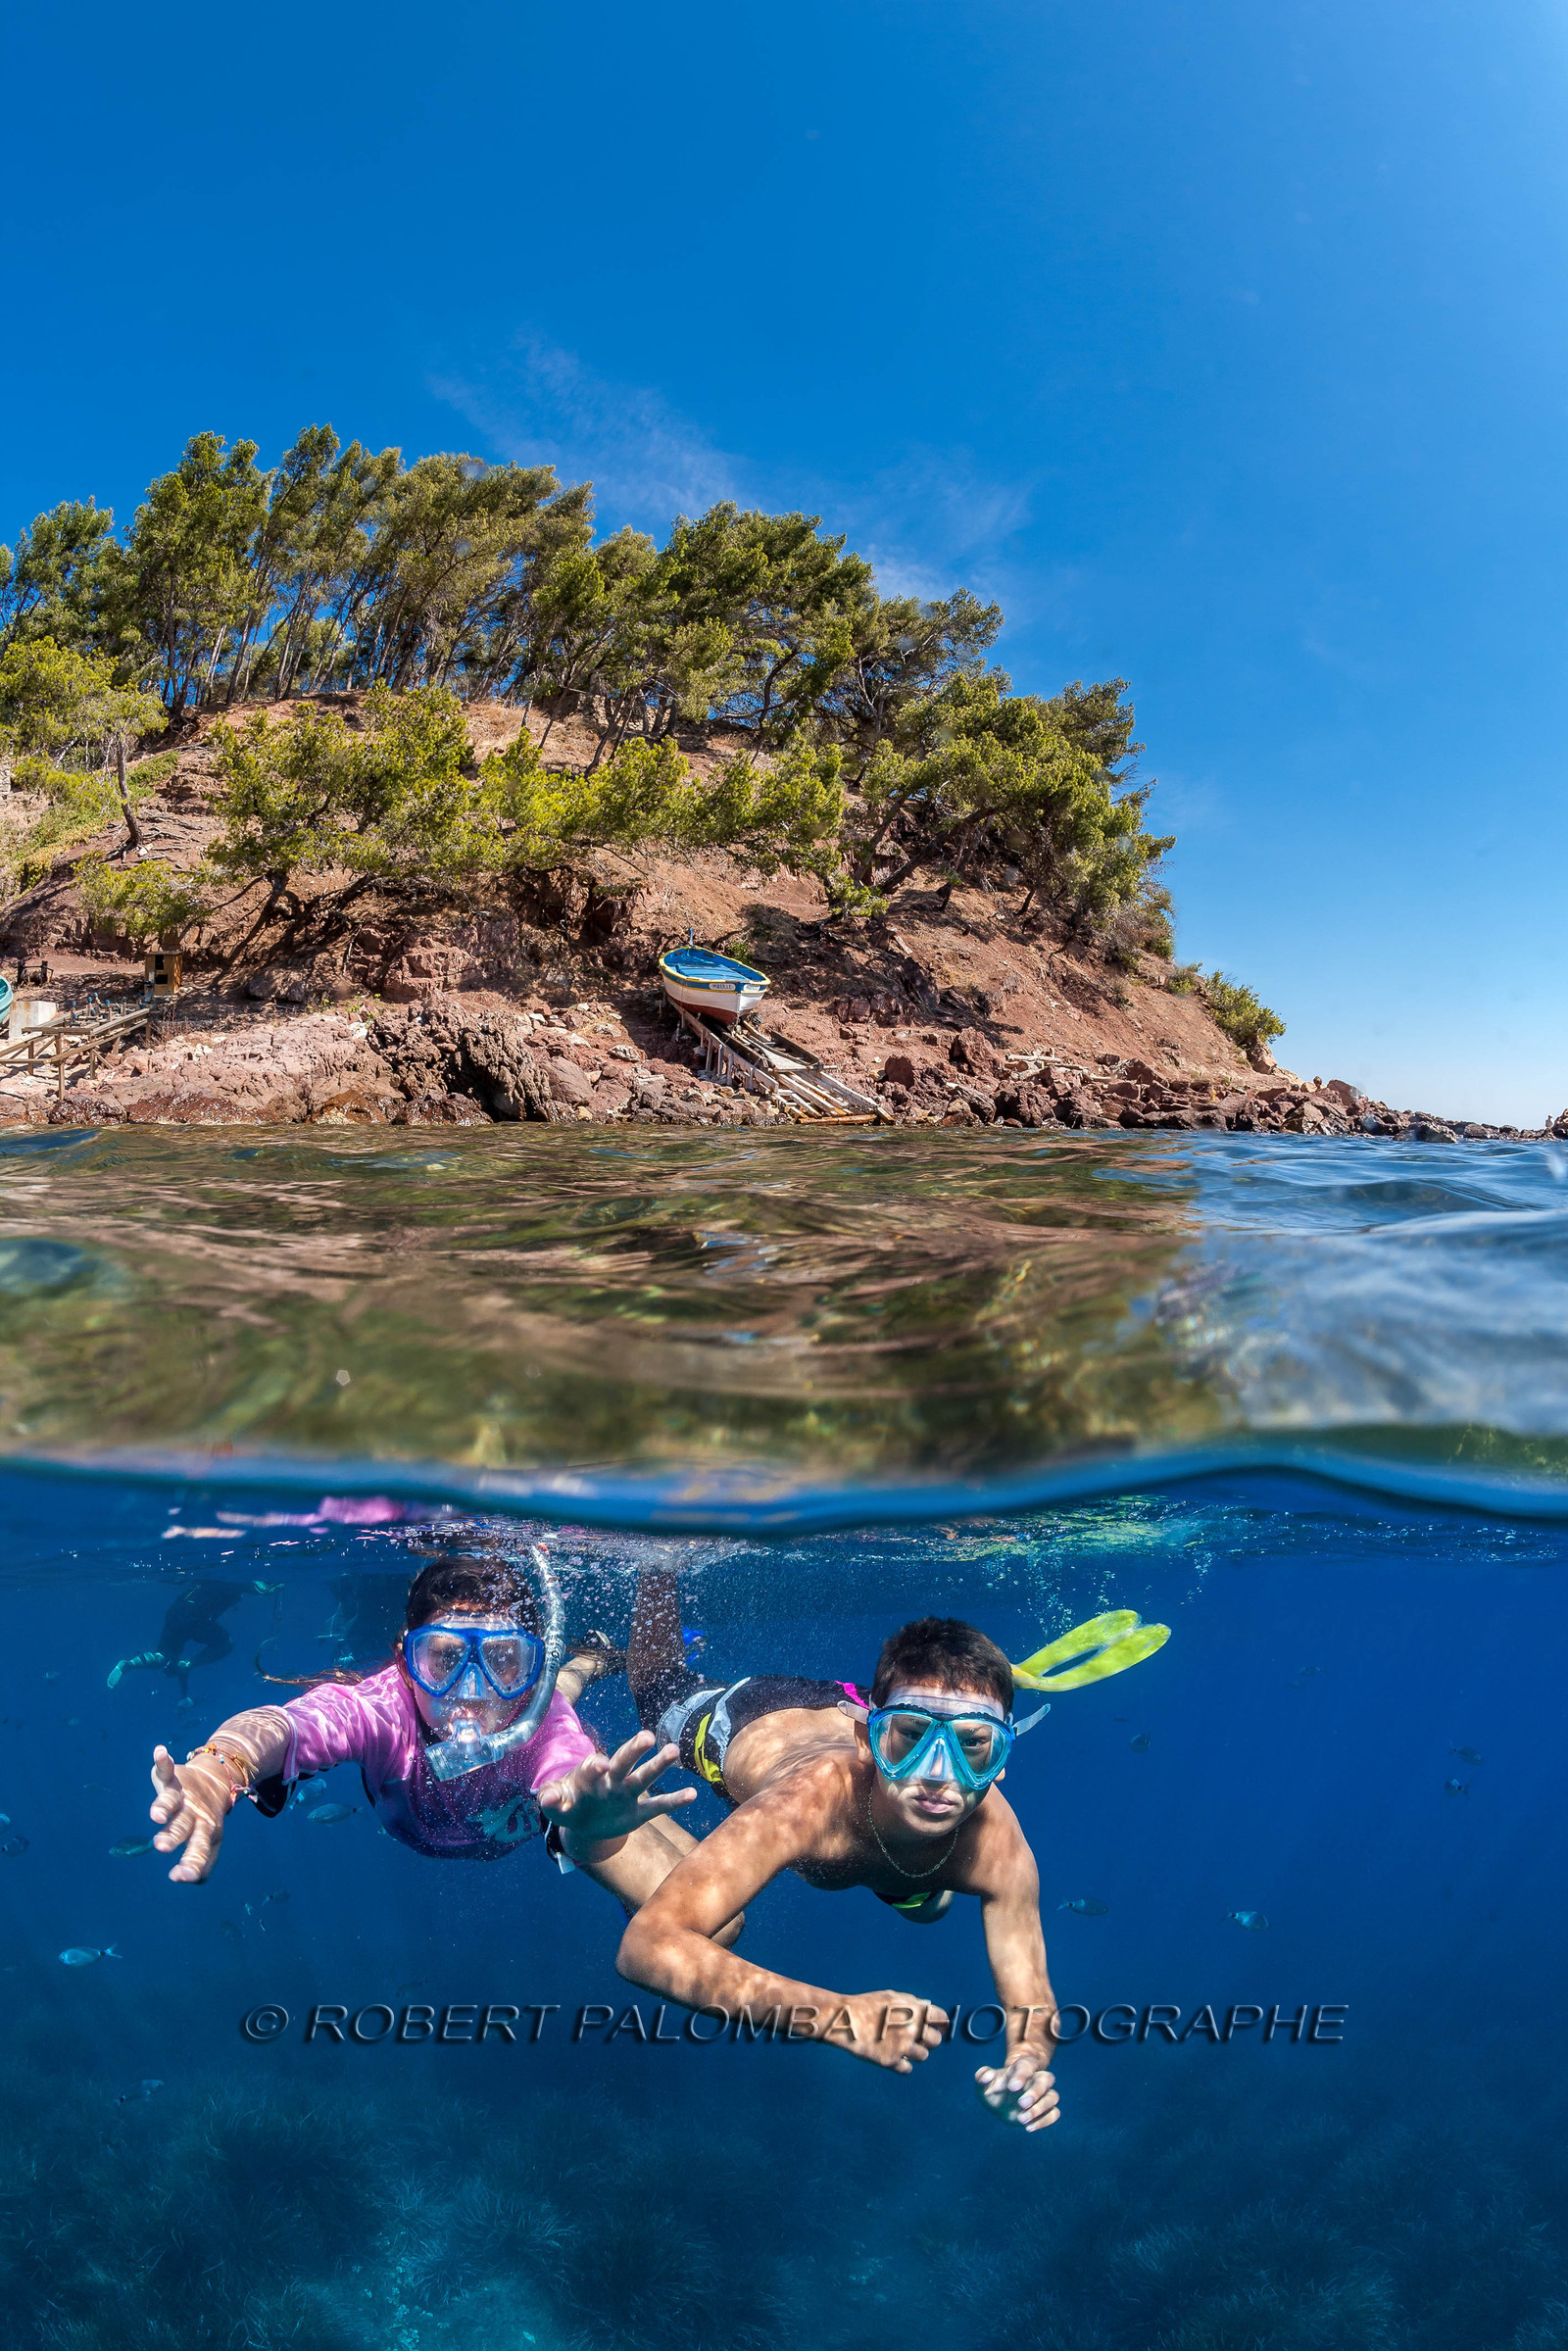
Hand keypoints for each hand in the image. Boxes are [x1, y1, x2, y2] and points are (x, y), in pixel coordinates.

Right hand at [149, 1744, 231, 1881]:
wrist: (217, 1781)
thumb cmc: (207, 1819)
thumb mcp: (209, 1842)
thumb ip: (200, 1864)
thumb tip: (179, 1878)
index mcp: (205, 1831)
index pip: (199, 1850)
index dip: (191, 1863)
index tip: (179, 1876)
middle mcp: (194, 1813)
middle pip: (183, 1827)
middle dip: (173, 1836)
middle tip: (162, 1847)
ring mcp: (184, 1794)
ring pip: (171, 1801)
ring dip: (163, 1806)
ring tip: (156, 1814)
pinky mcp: (175, 1777)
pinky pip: (167, 1768)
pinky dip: (163, 1761)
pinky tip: (159, 1752)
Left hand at [536, 1730, 696, 1852]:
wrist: (583, 1822)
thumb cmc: (568, 1805)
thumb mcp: (554, 1804)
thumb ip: (550, 1799)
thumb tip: (548, 1797)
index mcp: (588, 1776)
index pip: (592, 1766)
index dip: (595, 1765)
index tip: (600, 1765)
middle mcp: (611, 1780)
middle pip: (623, 1761)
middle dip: (633, 1749)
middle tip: (646, 1737)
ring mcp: (626, 1795)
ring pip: (644, 1778)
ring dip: (658, 1766)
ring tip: (674, 1751)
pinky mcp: (637, 1813)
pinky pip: (658, 1807)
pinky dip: (674, 1801)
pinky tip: (692, 1794)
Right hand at [841, 1992, 949, 2071]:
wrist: (845, 2020)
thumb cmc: (867, 2005)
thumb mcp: (892, 1997)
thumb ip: (913, 2003)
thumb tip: (929, 2007)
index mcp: (915, 2011)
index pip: (942, 2019)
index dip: (941, 2024)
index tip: (939, 2028)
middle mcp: (913, 2029)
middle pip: (936, 2040)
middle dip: (929, 2039)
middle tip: (918, 2038)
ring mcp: (903, 2047)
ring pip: (924, 2056)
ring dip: (915, 2052)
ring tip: (903, 2047)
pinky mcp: (892, 2062)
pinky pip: (907, 2068)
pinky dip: (902, 2064)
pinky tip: (893, 2055)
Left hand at [975, 2048, 1059, 2130]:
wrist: (1000, 2103)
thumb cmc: (993, 2089)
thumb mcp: (983, 2083)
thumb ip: (982, 2076)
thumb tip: (987, 2076)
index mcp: (1021, 2067)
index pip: (1027, 2065)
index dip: (1022, 2075)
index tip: (1012, 2087)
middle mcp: (1036, 2079)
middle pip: (1047, 2079)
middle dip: (1036, 2091)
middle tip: (1021, 2103)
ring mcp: (1043, 2095)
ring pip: (1053, 2097)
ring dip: (1039, 2109)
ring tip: (1021, 2119)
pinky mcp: (1045, 2111)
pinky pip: (1054, 2113)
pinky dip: (1044, 2121)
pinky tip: (1028, 2127)